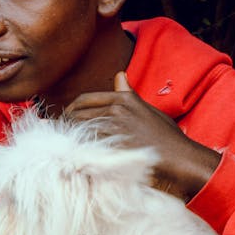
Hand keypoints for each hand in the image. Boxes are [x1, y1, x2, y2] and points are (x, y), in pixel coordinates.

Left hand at [65, 72, 220, 201]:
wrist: (178, 159)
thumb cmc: (167, 138)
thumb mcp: (149, 110)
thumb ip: (129, 94)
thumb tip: (119, 75)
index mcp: (124, 99)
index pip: (84, 100)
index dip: (70, 110)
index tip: (64, 119)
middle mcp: (116, 109)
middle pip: (76, 113)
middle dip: (63, 123)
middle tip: (56, 134)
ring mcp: (114, 127)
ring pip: (77, 128)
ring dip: (65, 137)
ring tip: (59, 145)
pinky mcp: (112, 144)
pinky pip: (85, 144)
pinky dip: (75, 148)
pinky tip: (70, 155)